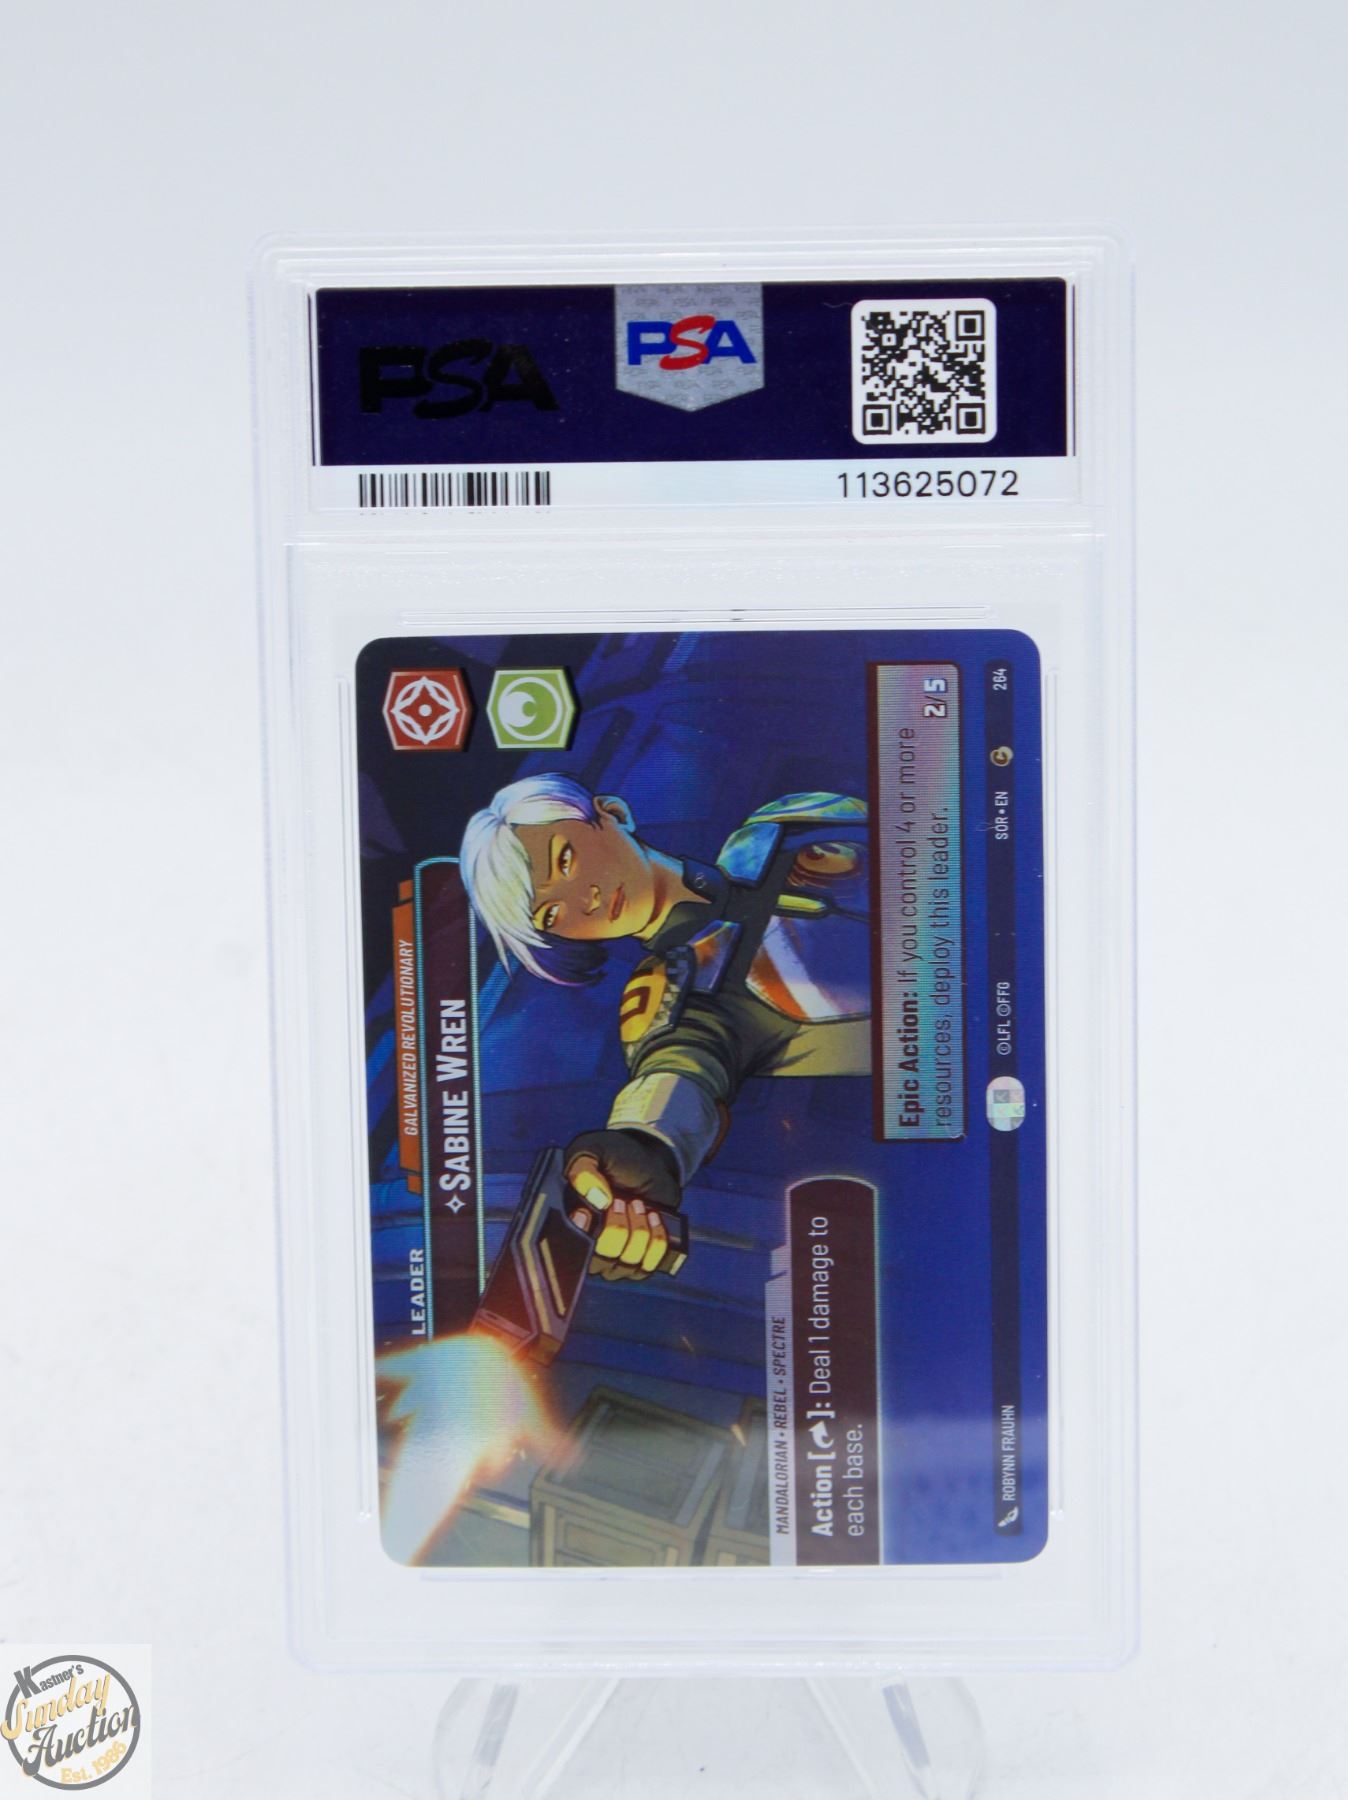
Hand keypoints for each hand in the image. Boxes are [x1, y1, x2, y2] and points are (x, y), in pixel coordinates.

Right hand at [564, 1128, 685, 1280]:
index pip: (568, 1246)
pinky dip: (656, 1240)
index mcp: (571, 1221)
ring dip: (638, 1231)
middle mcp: (591, 1244)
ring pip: (627, 1262)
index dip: (579, 1234)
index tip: (586, 1214)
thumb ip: (584, 1170)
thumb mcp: (594, 1152)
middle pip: (601, 1258)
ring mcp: (616, 1255)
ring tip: (639, 1205)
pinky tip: (654, 1216)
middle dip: (616, 1228)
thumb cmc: (617, 1158)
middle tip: (622, 1201)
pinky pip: (649, 1264)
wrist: (650, 1162)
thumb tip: (595, 1200)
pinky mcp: (641, 1257)